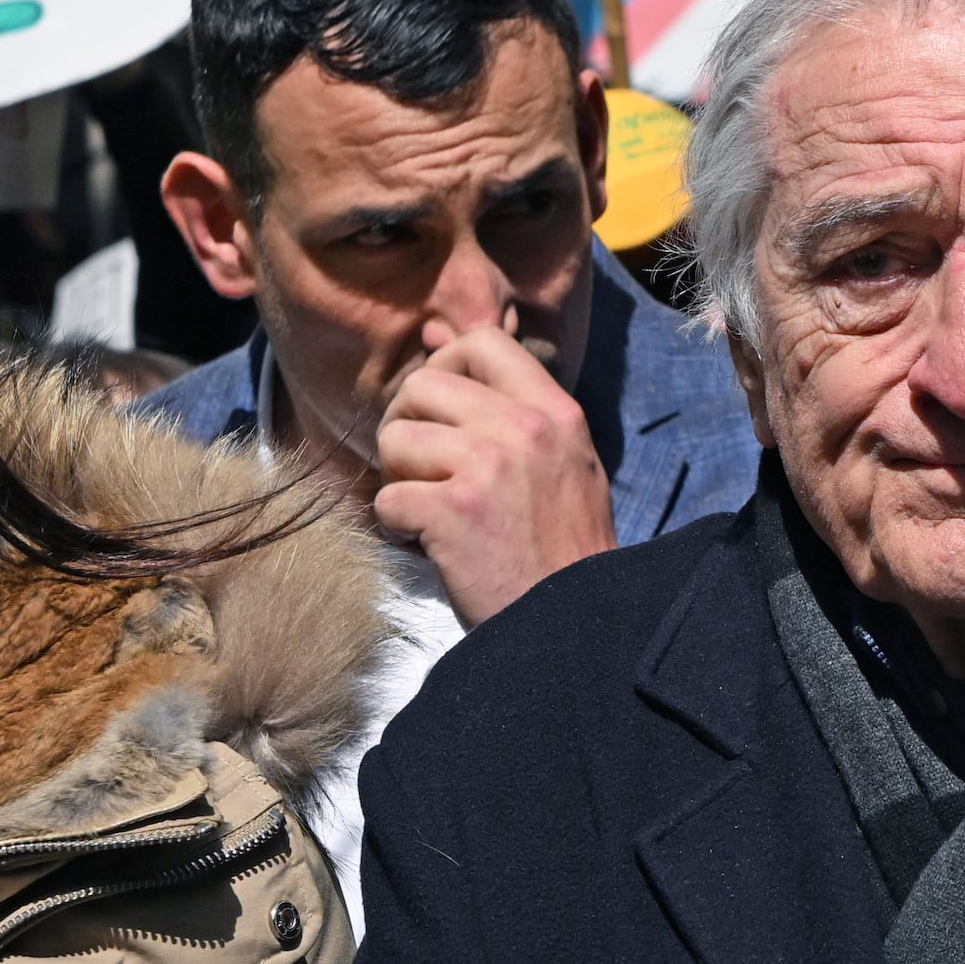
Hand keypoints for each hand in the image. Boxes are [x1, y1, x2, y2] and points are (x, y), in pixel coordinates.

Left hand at [373, 323, 619, 624]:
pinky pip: (387, 497)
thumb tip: (435, 337)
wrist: (577, 626)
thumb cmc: (565, 550)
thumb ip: (512, 409)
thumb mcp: (565, 463)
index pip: (483, 342)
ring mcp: (487, 467)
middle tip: (419, 465)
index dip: (445, 365)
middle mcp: (523, 428)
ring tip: (425, 508)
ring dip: (397, 476)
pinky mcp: (453, 512)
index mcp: (556, 413)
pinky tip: (424, 543)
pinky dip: (396, 525)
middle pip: (424, 384)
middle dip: (406, 424)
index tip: (442, 408)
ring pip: (395, 438)